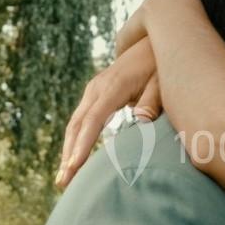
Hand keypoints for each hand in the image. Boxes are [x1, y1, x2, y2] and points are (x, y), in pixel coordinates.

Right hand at [56, 38, 161, 188]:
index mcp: (112, 87)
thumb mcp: (162, 81)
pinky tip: (73, 161)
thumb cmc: (161, 66)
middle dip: (68, 154)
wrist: (153, 42)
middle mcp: (97, 88)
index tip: (74, 166)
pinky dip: (76, 141)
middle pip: (77, 125)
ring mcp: (94, 90)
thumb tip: (141, 122)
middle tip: (63, 182)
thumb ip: (151, 101)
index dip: (83, 144)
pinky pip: (82, 120)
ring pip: (75, 124)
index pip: (94, 120)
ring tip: (63, 179)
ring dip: (68, 151)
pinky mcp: (96, 95)